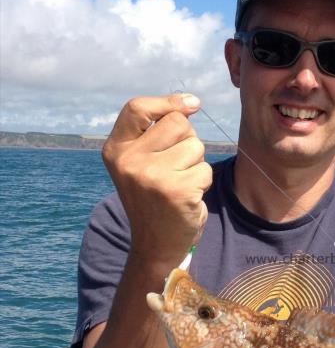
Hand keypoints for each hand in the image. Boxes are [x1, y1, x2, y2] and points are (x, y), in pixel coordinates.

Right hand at [103, 94, 212, 272]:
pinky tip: (188, 198)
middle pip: (177, 123)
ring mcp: (151, 175)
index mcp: (116, 150)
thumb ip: (157, 133)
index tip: (192, 104)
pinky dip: (203, 182)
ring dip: (196, 164)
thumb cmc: (155, 198)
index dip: (167, 102)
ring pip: (195, 146)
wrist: (156, 246)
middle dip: (187, 141)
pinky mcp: (176, 190)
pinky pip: (205, 169)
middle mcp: (129, 161)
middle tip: (177, 167)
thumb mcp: (142, 163)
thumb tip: (191, 103)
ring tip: (181, 184)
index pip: (137, 108)